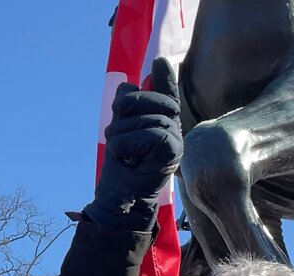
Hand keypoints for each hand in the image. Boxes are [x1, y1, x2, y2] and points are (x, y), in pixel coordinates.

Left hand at [85, 56, 183, 230]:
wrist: (121, 197)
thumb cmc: (121, 166)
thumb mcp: (120, 131)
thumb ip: (126, 109)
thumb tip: (130, 84)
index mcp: (161, 120)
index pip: (164, 93)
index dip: (164, 77)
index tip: (159, 60)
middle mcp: (173, 126)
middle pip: (146, 99)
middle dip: (123, 114)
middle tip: (117, 139)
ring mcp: (176, 138)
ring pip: (144, 119)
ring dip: (121, 136)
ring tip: (122, 153)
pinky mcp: (174, 150)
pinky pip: (149, 134)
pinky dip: (127, 145)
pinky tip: (127, 158)